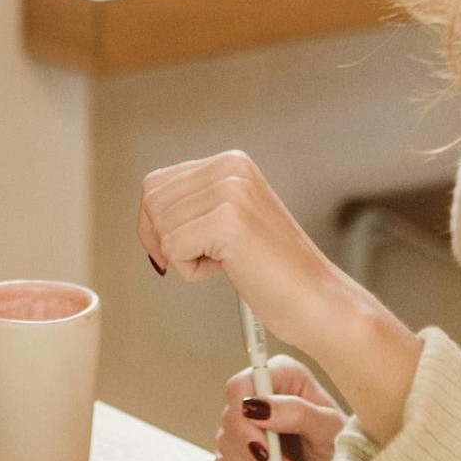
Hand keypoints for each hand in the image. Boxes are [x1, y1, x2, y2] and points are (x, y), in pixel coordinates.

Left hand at [136, 150, 346, 344]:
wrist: (314, 298)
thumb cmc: (272, 268)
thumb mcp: (230, 217)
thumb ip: (195, 203)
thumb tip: (147, 209)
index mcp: (231, 163)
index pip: (156, 184)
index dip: (151, 223)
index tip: (173, 248)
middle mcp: (231, 169)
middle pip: (152, 202)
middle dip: (162, 239)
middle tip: (199, 258)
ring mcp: (231, 192)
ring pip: (160, 227)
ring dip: (182, 256)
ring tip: (224, 260)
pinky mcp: (228, 222)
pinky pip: (172, 249)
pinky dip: (192, 270)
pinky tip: (228, 269)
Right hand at [215, 355, 369, 460]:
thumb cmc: (343, 449)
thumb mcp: (328, 429)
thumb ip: (297, 412)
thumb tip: (256, 406)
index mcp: (282, 376)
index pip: (240, 387)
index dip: (245, 418)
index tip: (267, 448)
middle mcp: (259, 394)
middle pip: (230, 419)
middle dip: (256, 454)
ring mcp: (244, 423)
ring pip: (225, 447)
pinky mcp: (236, 450)